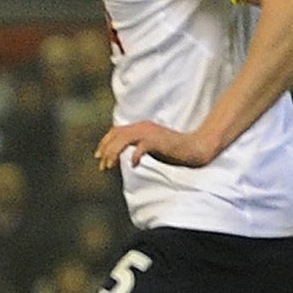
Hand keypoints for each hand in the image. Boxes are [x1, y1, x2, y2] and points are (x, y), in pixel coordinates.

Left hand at [95, 120, 215, 170]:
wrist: (195, 148)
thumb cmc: (173, 150)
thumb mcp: (150, 146)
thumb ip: (136, 146)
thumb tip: (120, 156)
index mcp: (140, 127)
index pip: (115, 131)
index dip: (104, 143)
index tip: (98, 156)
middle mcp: (143, 127)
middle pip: (116, 135)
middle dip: (105, 151)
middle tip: (103, 166)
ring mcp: (150, 133)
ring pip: (123, 140)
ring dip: (113, 153)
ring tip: (111, 166)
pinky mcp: (157, 141)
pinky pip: (139, 148)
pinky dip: (133, 157)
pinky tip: (133, 165)